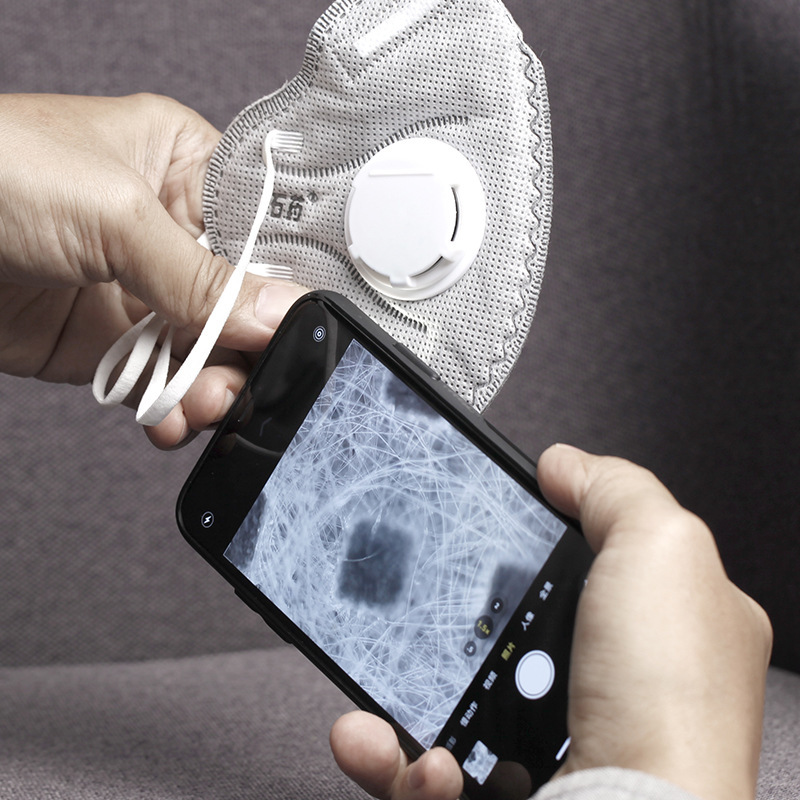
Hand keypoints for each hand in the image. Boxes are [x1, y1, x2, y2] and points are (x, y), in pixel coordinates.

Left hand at [0, 93, 304, 446]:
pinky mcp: (108, 343)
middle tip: (245, 379)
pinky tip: (169, 419)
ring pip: (206, 352)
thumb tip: (282, 316)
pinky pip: (160, 383)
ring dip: (211, 386)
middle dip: (248, 349)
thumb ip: (205, 277)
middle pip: (243, 304)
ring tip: (202, 403)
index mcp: (188, 172)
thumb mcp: (116, 215)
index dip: (288, 285)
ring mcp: (142, 293)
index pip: (266, 235)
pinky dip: (171, 408)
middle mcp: (172, 234)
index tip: (302, 329)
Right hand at [330, 445, 771, 799]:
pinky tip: (379, 739)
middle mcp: (610, 686)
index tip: (477, 531)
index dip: (528, 544)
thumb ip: (615, 490)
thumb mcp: (663, 547)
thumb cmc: (668, 699)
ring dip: (404, 692)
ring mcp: (555, 742)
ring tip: (380, 692)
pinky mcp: (507, 791)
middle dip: (452, 621)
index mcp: (658, 626)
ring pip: (457, 700)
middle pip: (507, 629)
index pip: (582, 562)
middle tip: (429, 612)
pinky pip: (430, 769)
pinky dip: (396, 757)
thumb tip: (561, 464)